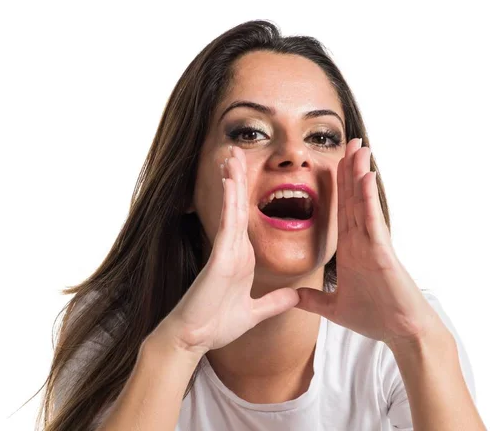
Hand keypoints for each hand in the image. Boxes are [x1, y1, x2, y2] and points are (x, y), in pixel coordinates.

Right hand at [150, 145, 299, 355]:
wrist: (193, 340)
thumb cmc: (216, 326)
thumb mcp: (254, 312)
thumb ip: (274, 303)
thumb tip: (296, 296)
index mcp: (242, 258)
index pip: (248, 219)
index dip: (248, 195)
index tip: (251, 173)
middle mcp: (234, 249)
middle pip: (239, 206)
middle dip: (238, 178)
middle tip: (236, 151)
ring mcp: (226, 251)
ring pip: (233, 209)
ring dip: (233, 181)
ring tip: (231, 154)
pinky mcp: (220, 258)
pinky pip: (229, 225)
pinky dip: (231, 202)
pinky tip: (232, 182)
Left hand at [295, 138, 445, 348]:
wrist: (401, 333)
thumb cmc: (376, 318)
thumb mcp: (334, 308)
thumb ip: (313, 300)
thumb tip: (293, 297)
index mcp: (350, 251)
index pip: (341, 212)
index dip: (337, 188)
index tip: (332, 165)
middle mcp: (361, 242)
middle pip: (352, 199)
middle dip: (349, 170)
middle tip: (348, 142)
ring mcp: (372, 244)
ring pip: (362, 203)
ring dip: (359, 174)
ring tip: (358, 147)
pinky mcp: (382, 252)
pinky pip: (372, 220)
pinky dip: (368, 199)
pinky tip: (365, 177)